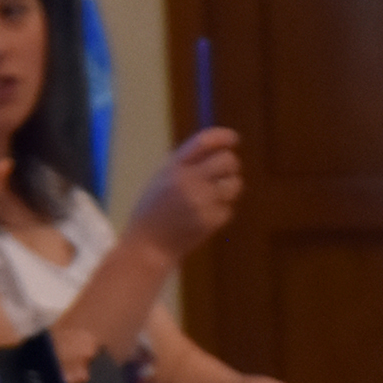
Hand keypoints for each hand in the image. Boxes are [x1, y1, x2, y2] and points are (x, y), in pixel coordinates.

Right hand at [124, 128, 244, 258]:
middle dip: (230, 165)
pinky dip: (220, 211)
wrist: (148, 245)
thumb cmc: (153, 209)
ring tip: (212, 196)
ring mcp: (202, 201)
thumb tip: (218, 148)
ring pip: (234, 184)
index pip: (204, 142)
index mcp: (174, 167)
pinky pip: (228, 208)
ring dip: (228, 188)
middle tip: (223, 173)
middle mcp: (189, 181)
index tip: (233, 139)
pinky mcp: (211, 220)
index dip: (223, 137)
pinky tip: (203, 216)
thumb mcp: (161, 178)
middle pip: (228, 161)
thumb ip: (186, 163)